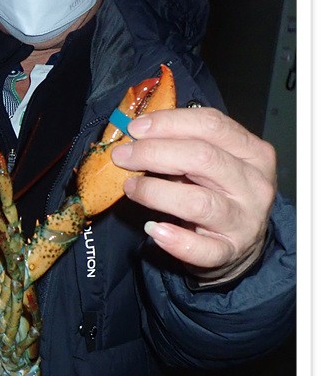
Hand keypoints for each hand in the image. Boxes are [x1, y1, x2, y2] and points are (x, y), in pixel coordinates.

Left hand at [111, 107, 276, 282]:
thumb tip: (137, 132)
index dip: (169, 123)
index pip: (213, 125)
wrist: (242, 246)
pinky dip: (174, 240)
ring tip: (131, 188)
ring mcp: (245, 221)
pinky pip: (201, 248)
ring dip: (155, 192)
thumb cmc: (220, 194)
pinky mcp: (230, 252)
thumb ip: (184, 144)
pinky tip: (154, 230)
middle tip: (122, 156)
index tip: (135, 127)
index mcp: (254, 153)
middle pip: (202, 158)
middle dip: (154, 152)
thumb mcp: (213, 164)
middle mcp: (254, 185)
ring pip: (198, 202)